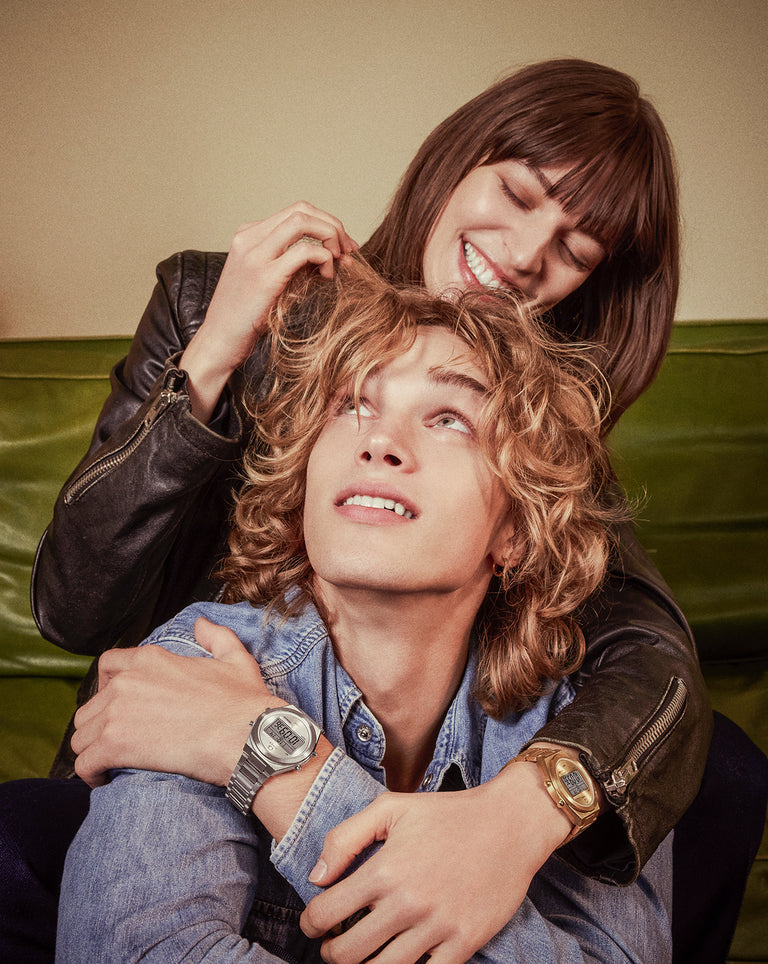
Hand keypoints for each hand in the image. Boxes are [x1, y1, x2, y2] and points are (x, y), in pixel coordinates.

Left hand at [72, 617, 274, 787]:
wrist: (245, 736)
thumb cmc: (243, 703)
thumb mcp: (235, 659)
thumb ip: (216, 636)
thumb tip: (202, 623)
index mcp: (151, 660)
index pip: (107, 665)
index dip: (107, 686)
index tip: (118, 706)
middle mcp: (126, 682)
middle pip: (90, 706)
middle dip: (99, 725)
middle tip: (119, 741)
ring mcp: (117, 714)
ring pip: (80, 736)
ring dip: (93, 749)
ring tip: (111, 763)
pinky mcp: (114, 746)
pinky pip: (83, 763)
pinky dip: (90, 773)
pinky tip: (105, 779)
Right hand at [181, 202, 357, 420]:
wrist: (219, 341)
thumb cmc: (246, 317)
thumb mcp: (269, 281)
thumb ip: (293, 264)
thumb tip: (333, 257)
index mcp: (248, 235)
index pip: (295, 212)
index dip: (325, 223)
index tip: (343, 246)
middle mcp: (249, 238)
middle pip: (301, 210)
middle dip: (333, 226)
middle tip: (349, 251)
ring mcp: (255, 255)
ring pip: (303, 221)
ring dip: (330, 238)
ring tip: (339, 262)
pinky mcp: (265, 276)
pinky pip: (304, 251)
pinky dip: (324, 259)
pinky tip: (326, 278)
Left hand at [300, 762, 571, 963]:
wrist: (510, 824)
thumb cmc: (448, 813)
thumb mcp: (392, 807)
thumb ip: (346, 837)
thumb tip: (316, 877)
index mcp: (385, 870)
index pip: (325, 913)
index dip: (310, 923)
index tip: (314, 923)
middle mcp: (408, 903)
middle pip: (347, 954)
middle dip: (331, 952)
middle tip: (334, 944)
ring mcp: (437, 927)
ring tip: (363, 954)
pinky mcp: (464, 943)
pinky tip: (399, 960)